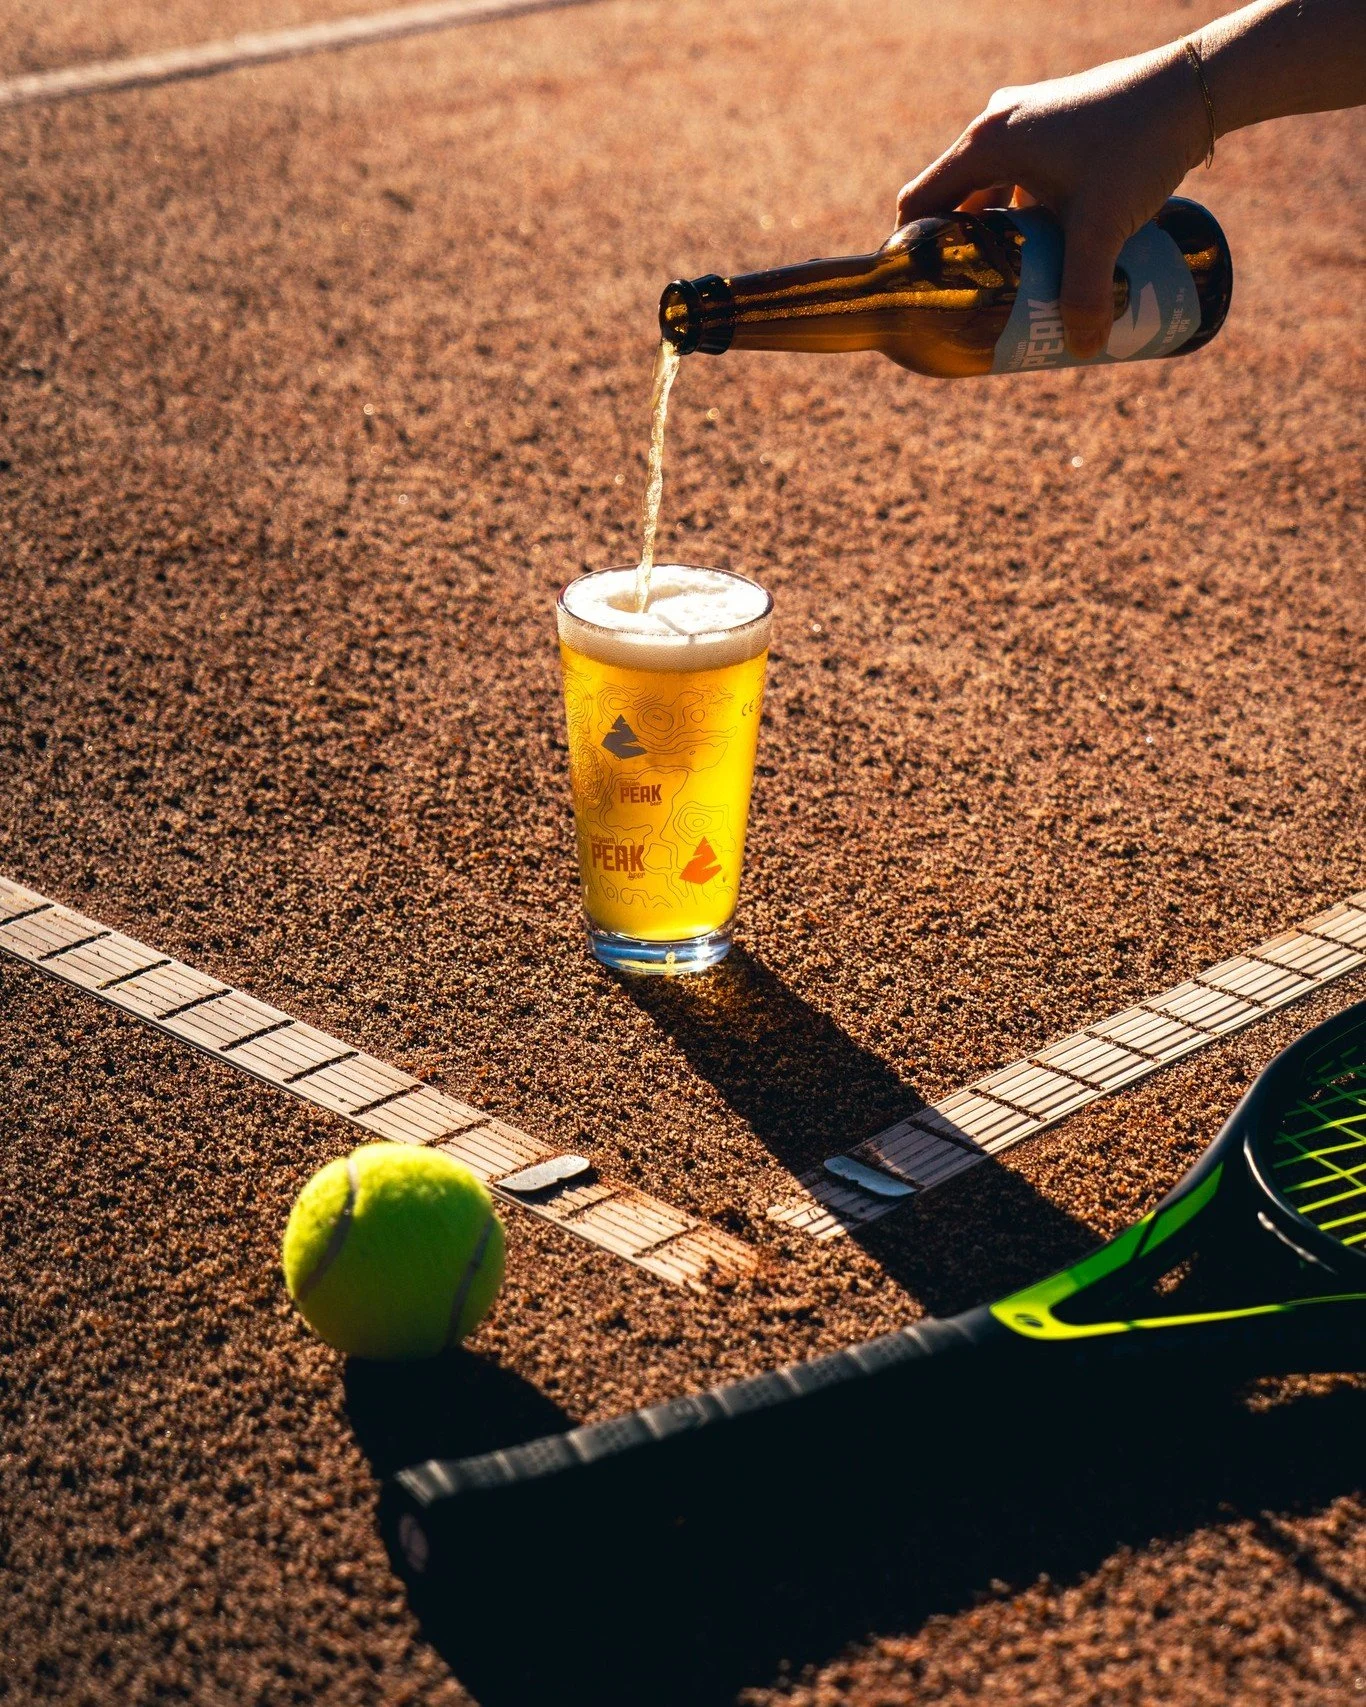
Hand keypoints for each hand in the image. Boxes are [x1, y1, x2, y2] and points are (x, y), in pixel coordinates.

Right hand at [896, 44, 1211, 358]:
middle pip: (958, 200)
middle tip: (979, 299)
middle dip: (967, 253)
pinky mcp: (1058, 121)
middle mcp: (998, 124)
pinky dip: (1029, 209)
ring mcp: (1029, 118)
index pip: (920, 203)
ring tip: (1018, 280)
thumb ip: (1086, 291)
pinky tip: (1054, 241)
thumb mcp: (1103, 226)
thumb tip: (1082, 350)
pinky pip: (1025, 173)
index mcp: (985, 143)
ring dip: (1002, 233)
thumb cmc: (1138, 144)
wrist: (1195, 87)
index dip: (914, 254)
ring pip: (996, 187)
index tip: (927, 296)